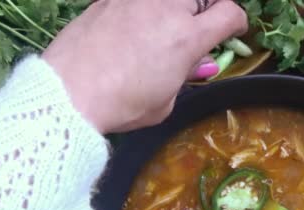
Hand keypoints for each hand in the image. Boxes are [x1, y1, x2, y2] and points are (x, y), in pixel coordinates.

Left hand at [43, 0, 246, 133]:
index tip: (233, 32)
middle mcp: (166, 7)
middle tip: (195, 30)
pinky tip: (134, 28)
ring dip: (175, 9)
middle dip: (206, 10)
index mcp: (187, 37)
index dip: (236, 23)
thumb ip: (185, 76)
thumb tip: (198, 63)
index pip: (229, 13)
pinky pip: (138, 1)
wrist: (66, 93)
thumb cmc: (121, 105)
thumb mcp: (165, 102)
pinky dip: (144, 10)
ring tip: (162, 28)